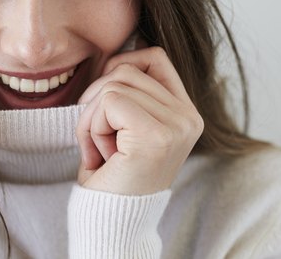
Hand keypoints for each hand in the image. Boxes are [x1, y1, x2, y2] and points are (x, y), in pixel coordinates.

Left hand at [76, 47, 203, 194]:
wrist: (112, 224)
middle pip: (127, 69)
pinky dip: (91, 127)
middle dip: (98, 101)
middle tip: (100, 141)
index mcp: (187, 113)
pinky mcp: (155, 136)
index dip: (121, 66)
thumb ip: (131, 91)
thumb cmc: (113, 176)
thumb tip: (114, 55)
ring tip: (102, 150)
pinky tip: (100, 156)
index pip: (155, 57)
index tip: (104, 100)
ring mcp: (176, 126)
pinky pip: (108, 102)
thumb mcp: (127, 125)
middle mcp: (189, 118)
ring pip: (113, 85)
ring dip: (92, 118)